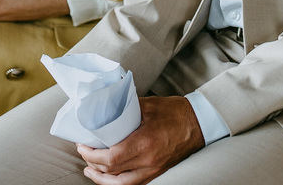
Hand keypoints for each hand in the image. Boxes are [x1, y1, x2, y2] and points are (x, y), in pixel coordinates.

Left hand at [77, 96, 204, 184]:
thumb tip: (106, 106)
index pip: (111, 158)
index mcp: (144, 143)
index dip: (92, 155)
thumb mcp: (149, 105)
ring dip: (102, 179)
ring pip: (121, 184)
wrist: (199, 123)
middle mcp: (148, 161)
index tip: (83, 146)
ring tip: (90, 171)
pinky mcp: (157, 172)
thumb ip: (126, 108)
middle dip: (93, 164)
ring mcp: (153, 170)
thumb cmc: (176, 112)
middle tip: (84, 153)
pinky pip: (133, 184)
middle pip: (112, 172)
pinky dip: (117, 182)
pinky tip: (110, 176)